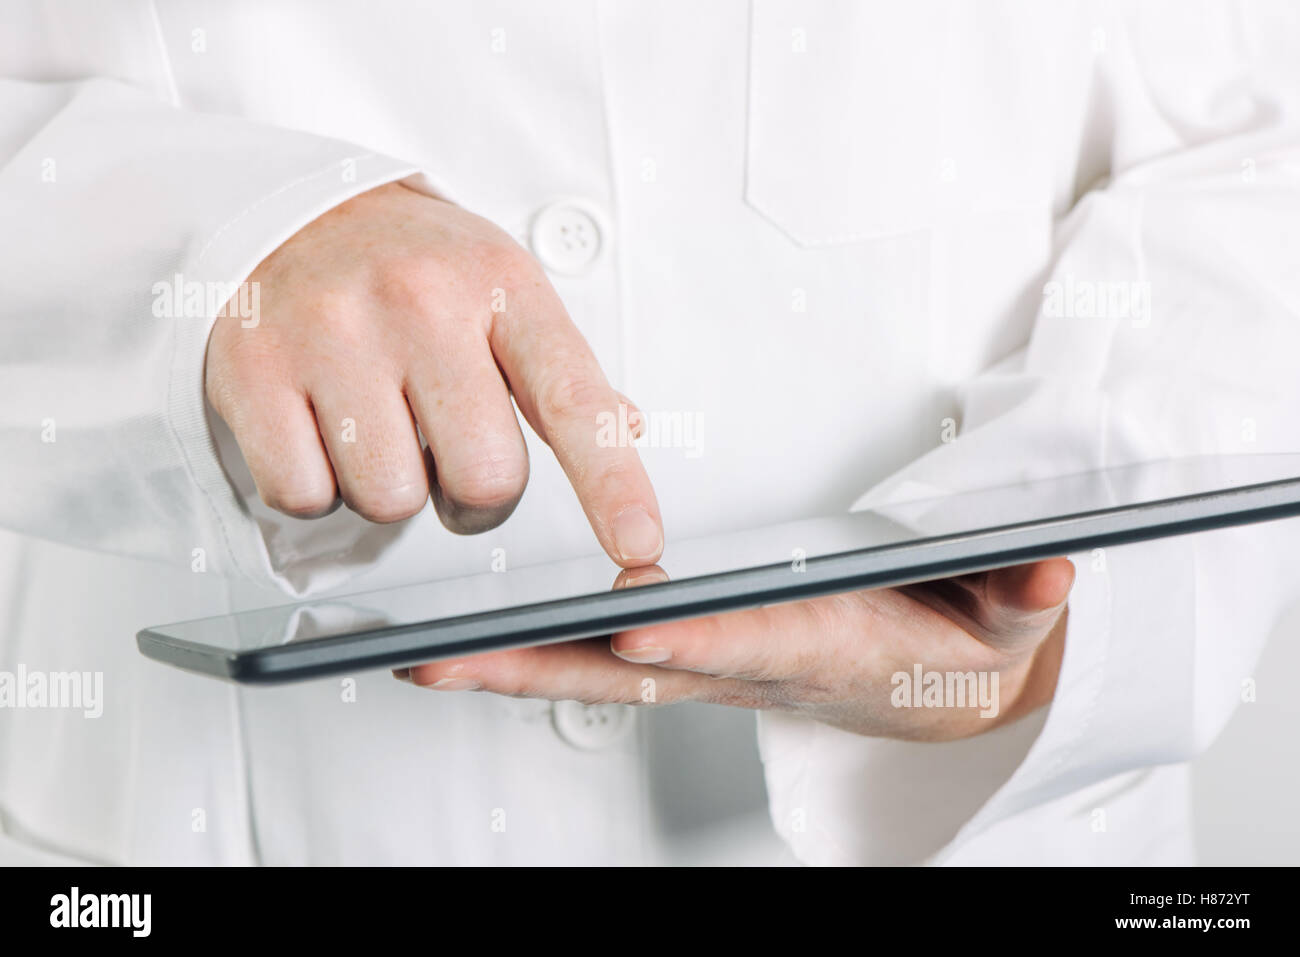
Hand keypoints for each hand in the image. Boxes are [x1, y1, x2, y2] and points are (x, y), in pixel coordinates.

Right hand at [205, 182, 662, 565]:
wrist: (287, 210)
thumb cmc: (411, 266)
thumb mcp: (503, 291)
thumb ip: (563, 370)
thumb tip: (626, 430)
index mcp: (501, 286)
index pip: (574, 403)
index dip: (612, 485)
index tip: (639, 544)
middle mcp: (420, 303)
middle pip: (485, 479)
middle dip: (475, 499)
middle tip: (449, 458)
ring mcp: (332, 334)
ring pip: (391, 499)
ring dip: (391, 489)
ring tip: (376, 427)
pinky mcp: (253, 370)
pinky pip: (304, 496)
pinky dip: (316, 487)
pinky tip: (318, 429)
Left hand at [397, 557, 1074, 740]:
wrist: (926, 687)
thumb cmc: (948, 643)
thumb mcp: (1004, 622)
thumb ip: (1022, 592)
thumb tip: (1049, 561)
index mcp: (817, 648)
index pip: (754, 643)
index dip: (701, 639)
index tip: (638, 629)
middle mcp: (741, 665)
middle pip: (632, 673)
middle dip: (540, 668)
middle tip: (447, 662)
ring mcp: (702, 668)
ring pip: (592, 674)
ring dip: (507, 668)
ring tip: (421, 661)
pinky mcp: (682, 661)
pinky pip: (590, 666)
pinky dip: (525, 661)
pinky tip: (464, 655)